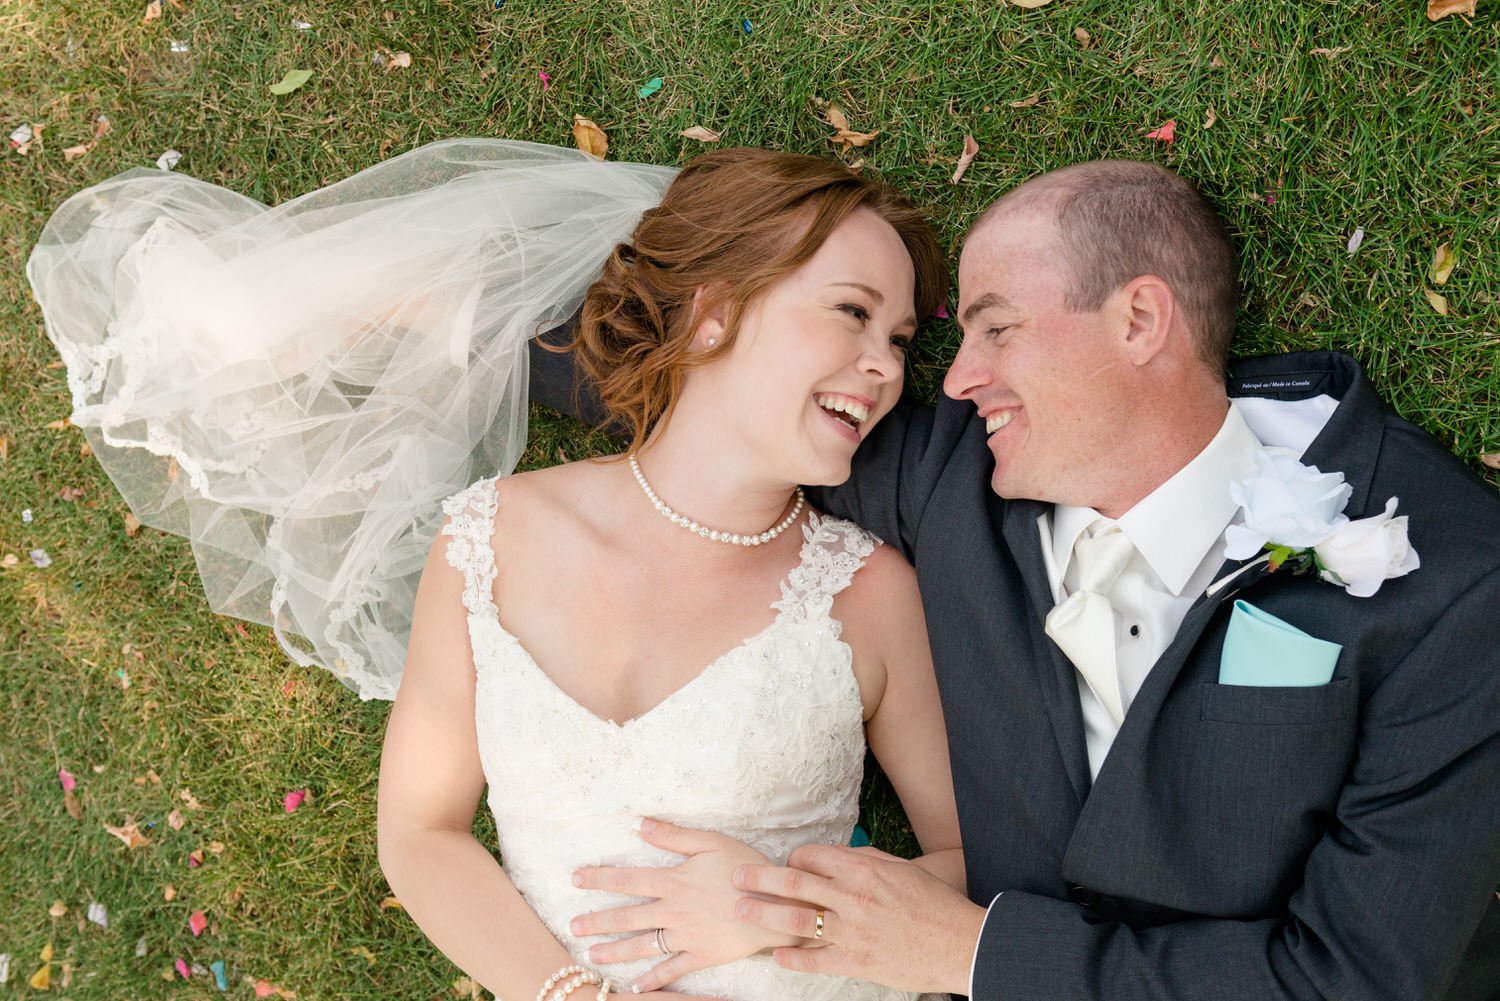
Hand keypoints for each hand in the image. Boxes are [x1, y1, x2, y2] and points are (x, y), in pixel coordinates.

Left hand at [570, 819, 802, 992]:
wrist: (776, 905)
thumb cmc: (747, 869)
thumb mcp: (712, 842)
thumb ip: (674, 836)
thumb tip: (641, 824)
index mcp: (674, 881)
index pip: (628, 879)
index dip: (600, 878)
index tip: (576, 879)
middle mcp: (674, 911)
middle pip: (628, 916)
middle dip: (597, 921)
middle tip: (572, 927)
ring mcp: (686, 937)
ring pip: (643, 946)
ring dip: (615, 952)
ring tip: (591, 956)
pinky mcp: (702, 956)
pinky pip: (672, 971)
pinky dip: (653, 980)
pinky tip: (635, 988)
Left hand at [731, 843, 985, 994]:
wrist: (960, 943)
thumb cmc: (934, 903)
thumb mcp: (900, 868)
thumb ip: (864, 860)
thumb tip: (835, 855)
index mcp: (862, 868)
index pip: (811, 856)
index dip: (792, 859)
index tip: (784, 865)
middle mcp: (851, 896)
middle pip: (793, 882)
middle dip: (759, 878)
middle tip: (736, 878)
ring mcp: (851, 931)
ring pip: (794, 919)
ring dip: (763, 913)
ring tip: (742, 910)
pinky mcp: (855, 962)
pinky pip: (812, 960)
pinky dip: (790, 957)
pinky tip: (775, 955)